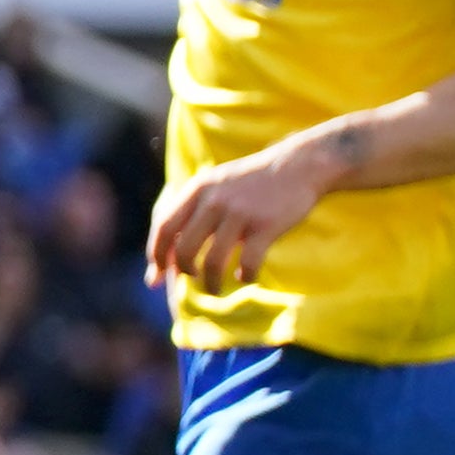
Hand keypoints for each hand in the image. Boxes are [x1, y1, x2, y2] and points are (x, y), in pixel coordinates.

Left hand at [144, 135, 332, 295]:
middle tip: (192, 278)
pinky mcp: (266, 225)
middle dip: (183, 271)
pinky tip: (245, 276)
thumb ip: (188, 216)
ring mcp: (240, 213)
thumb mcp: (213, 188)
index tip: (157, 275)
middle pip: (183, 249)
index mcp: (197, 190)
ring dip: (210, 284)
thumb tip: (168, 246)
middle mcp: (214, 200)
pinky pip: (248, 263)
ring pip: (212, 262)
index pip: (164, 228)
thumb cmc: (250, 185)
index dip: (157, 256)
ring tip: (214, 289)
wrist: (297, 165)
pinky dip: (244, 276)